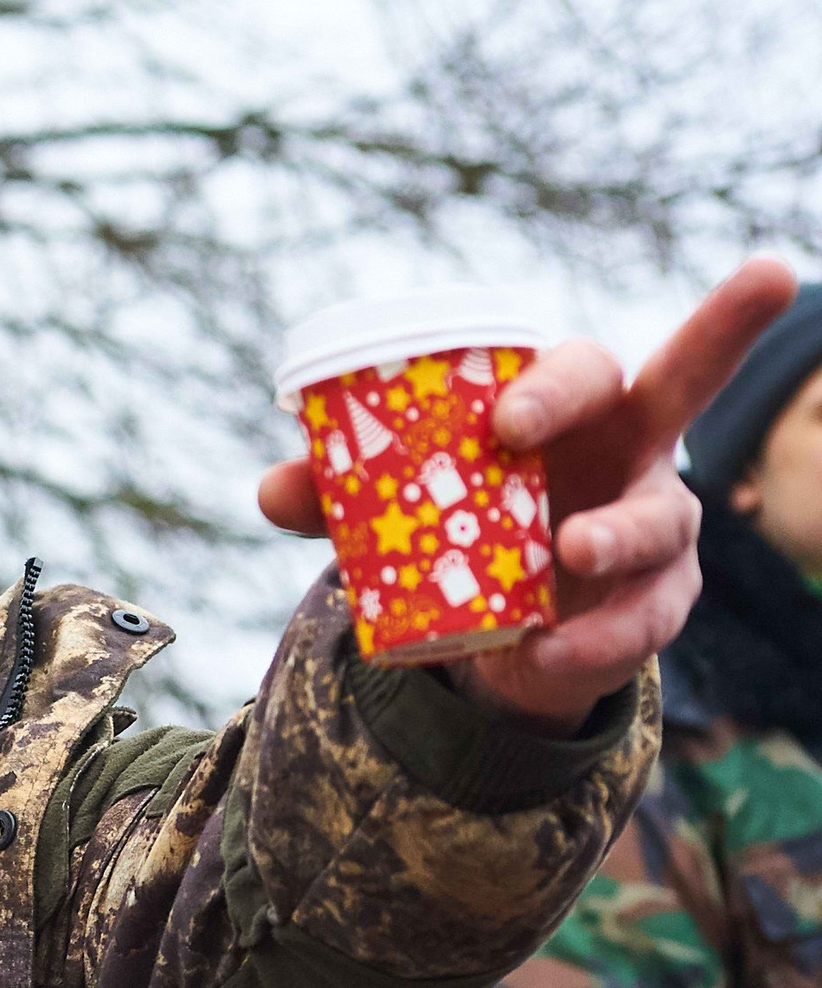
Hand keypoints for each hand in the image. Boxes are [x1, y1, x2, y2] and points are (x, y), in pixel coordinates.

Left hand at [258, 258, 799, 729]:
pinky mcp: (662, 596)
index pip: (577, 366)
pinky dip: (597, 638)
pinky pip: (645, 616)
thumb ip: (337, 495)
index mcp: (567, 405)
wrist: (502, 630)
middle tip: (572, 401)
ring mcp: (658, 519)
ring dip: (618, 533)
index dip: (547, 384)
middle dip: (713, 336)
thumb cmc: (461, 525)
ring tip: (572, 551)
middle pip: (681, 379)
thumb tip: (274, 489)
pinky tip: (550, 651)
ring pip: (662, 518)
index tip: (501, 420)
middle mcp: (631, 446)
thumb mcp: (397, 510)